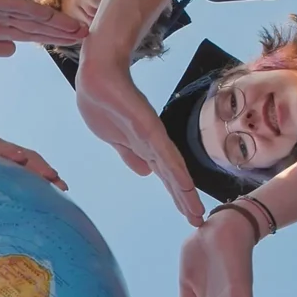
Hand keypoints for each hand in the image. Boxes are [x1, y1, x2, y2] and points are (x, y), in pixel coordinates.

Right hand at [0, 0, 86, 57]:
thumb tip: (13, 51)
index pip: (30, 34)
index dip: (51, 39)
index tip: (73, 44)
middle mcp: (0, 17)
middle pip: (38, 26)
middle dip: (62, 33)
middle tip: (88, 36)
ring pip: (33, 17)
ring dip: (56, 24)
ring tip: (80, 29)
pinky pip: (16, 7)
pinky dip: (35, 12)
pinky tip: (53, 17)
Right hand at [0, 120, 66, 189]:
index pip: (26, 166)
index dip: (44, 177)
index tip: (60, 192)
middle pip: (29, 159)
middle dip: (48, 174)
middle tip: (64, 188)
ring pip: (18, 152)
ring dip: (36, 164)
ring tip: (52, 176)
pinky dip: (9, 152)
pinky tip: (20, 158)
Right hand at [74, 48, 204, 224]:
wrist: (97, 75)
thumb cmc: (104, 103)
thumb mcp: (116, 138)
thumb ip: (132, 154)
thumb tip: (147, 173)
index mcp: (146, 147)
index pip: (166, 175)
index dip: (177, 195)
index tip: (188, 215)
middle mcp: (154, 143)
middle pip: (173, 176)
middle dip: (184, 200)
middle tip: (199, 221)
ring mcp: (152, 135)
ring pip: (172, 168)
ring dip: (184, 192)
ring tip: (196, 212)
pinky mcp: (146, 126)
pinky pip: (163, 152)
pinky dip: (175, 171)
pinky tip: (185, 186)